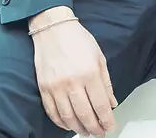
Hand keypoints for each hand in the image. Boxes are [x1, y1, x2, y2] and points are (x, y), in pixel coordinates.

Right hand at [31, 13, 117, 135]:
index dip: (106, 120)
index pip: (100, 104)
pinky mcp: (44, 88)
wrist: (53, 29)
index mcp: (90, 73)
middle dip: (94, 128)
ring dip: (78, 128)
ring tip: (86, 132)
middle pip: (85, 115)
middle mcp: (73, 82)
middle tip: (100, 133)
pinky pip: (52, 112)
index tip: (110, 126)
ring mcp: (56, 87)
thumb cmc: (78, 40)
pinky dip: (61, 123)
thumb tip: (112, 103)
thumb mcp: (99, 57)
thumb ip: (106, 82)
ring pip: (68, 117)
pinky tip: (69, 125)